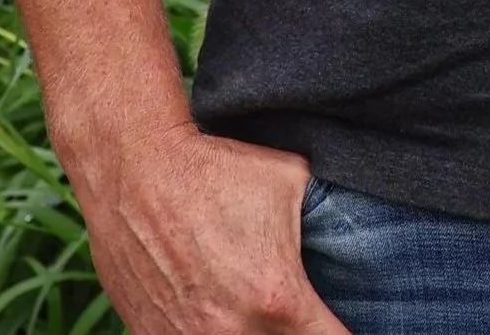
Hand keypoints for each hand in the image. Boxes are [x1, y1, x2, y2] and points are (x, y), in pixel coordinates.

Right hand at [67, 118, 346, 334]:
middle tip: (297, 312)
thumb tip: (352, 226)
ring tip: (254, 308)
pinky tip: (215, 310)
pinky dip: (210, 331)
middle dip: (297, 333)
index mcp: (278, 300)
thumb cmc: (217, 170)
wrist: (136, 172)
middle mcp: (235, 334)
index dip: (347, 333)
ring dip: (255, 334)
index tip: (342, 319)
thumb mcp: (292, 180)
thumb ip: (326, 218)